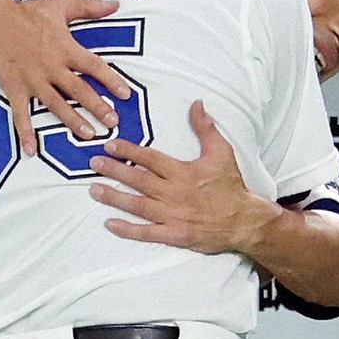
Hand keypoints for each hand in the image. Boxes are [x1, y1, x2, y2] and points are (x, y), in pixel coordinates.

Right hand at [0, 0, 130, 156]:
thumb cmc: (26, 10)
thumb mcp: (61, 3)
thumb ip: (90, 7)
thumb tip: (115, 4)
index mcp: (65, 47)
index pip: (94, 66)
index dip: (111, 80)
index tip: (126, 94)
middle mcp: (51, 66)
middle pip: (79, 90)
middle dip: (97, 107)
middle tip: (113, 123)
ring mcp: (32, 78)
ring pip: (55, 104)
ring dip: (72, 120)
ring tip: (87, 135)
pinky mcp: (13, 86)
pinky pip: (20, 112)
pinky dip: (25, 131)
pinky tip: (31, 149)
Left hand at [88, 100, 265, 253]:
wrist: (244, 221)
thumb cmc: (231, 186)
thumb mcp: (221, 152)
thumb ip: (205, 128)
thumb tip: (196, 104)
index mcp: (182, 172)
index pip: (150, 158)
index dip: (128, 150)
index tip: (110, 144)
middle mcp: (174, 193)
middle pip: (138, 179)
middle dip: (114, 170)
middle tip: (94, 163)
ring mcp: (173, 215)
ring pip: (137, 205)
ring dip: (114, 197)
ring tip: (94, 190)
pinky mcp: (175, 235)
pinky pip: (147, 232)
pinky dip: (127, 229)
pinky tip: (110, 223)